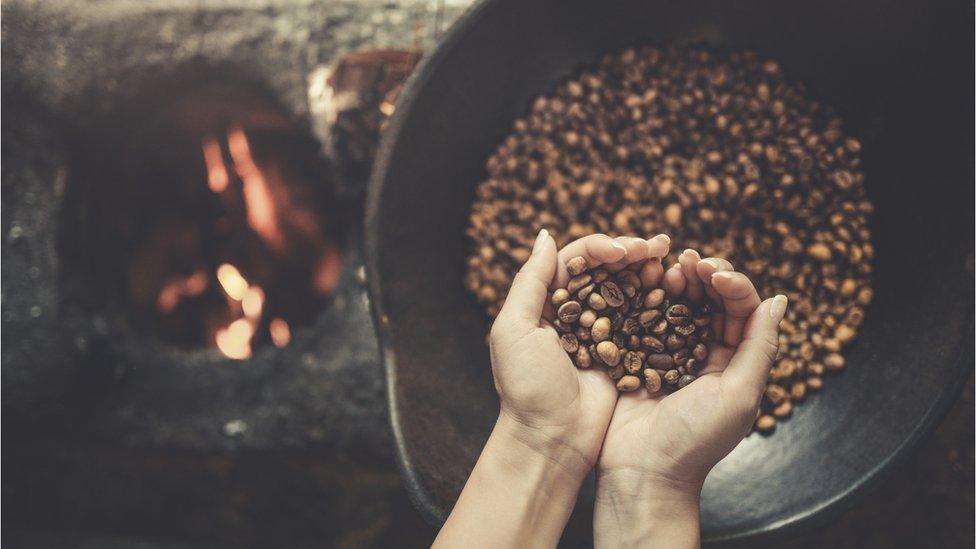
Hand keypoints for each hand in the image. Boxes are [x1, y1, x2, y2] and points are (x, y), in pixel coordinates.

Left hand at [435, 230, 669, 547]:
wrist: (550, 442)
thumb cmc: (526, 388)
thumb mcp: (514, 330)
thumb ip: (530, 281)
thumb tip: (545, 234)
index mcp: (545, 303)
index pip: (576, 259)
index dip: (601, 247)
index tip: (623, 251)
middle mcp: (574, 312)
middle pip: (607, 269)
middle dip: (632, 252)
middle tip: (658, 247)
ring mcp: (602, 332)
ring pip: (629, 289)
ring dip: (650, 270)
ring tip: (672, 260)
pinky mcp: (624, 353)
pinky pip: (644, 319)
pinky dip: (659, 301)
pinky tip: (676, 290)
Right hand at [594, 249, 786, 548]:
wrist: (641, 473)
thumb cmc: (695, 441)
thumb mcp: (739, 394)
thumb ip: (759, 347)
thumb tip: (779, 301)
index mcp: (735, 362)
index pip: (742, 308)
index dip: (731, 282)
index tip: (713, 272)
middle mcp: (706, 354)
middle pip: (710, 300)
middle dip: (703, 274)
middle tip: (688, 259)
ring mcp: (669, 353)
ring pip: (678, 303)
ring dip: (675, 281)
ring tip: (665, 264)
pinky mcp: (637, 356)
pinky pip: (645, 317)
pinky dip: (646, 296)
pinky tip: (641, 282)